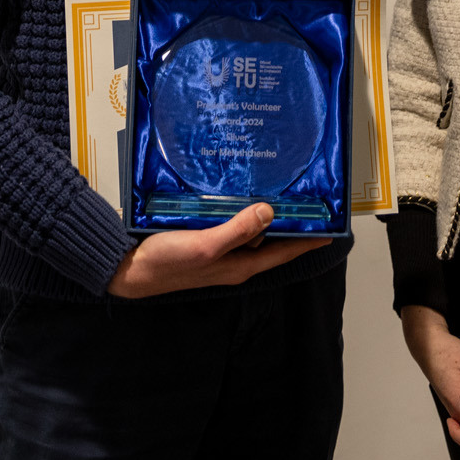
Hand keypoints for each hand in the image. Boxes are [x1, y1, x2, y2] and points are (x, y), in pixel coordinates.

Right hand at [106, 202, 326, 298]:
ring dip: (264, 213)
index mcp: (240, 265)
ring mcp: (218, 250)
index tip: (331, 228)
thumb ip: (237, 231)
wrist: (128, 269)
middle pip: (270, 240)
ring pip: (250, 230)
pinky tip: (239, 195)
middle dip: (290, 223)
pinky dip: (240, 210)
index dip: (308, 241)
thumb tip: (269, 213)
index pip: (284, 252)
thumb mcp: (205, 246)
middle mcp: (234, 260)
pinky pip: (230, 224)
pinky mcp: (203, 240)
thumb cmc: (165, 262)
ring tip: (280, 189)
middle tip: (308, 200)